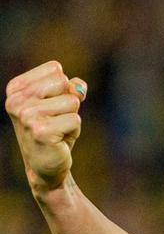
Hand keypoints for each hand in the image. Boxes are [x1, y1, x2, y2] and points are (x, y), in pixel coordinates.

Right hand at [6, 61, 87, 192]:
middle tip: (56, 120)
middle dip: (69, 102)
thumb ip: (72, 86)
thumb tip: (78, 87)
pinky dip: (74, 131)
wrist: (46, 164)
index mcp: (16, 88)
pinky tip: (59, 140)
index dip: (63, 88)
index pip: (55, 69)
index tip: (51, 105)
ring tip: (57, 130)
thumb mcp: (63, 102)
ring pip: (72, 101)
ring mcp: (26, 116)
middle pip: (64, 82)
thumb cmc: (55, 128)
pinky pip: (75, 119)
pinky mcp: (40, 132)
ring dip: (71, 117)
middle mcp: (16, 101)